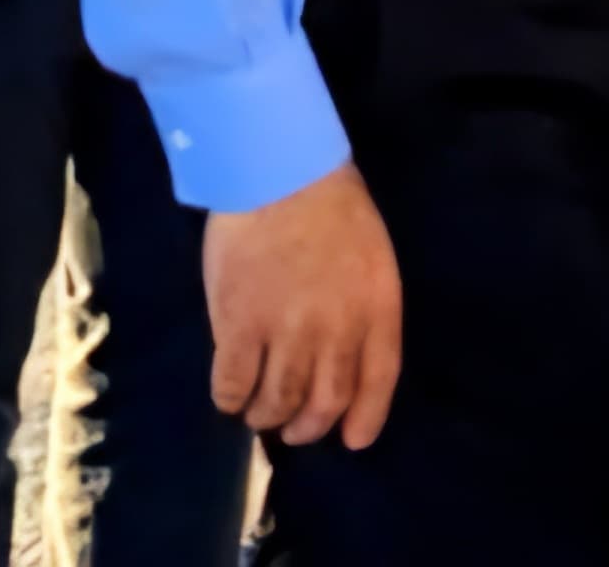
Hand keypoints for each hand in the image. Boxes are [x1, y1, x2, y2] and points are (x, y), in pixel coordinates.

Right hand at [204, 162, 401, 450]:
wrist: (279, 170)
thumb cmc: (331, 206)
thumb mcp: (372, 257)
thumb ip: (362, 309)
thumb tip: (342, 360)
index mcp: (377, 306)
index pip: (378, 381)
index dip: (365, 419)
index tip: (351, 439)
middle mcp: (337, 328)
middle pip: (324, 403)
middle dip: (307, 426)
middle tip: (292, 427)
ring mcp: (287, 331)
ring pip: (277, 403)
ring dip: (266, 415)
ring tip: (259, 409)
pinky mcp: (239, 327)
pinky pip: (233, 388)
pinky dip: (231, 400)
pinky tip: (230, 393)